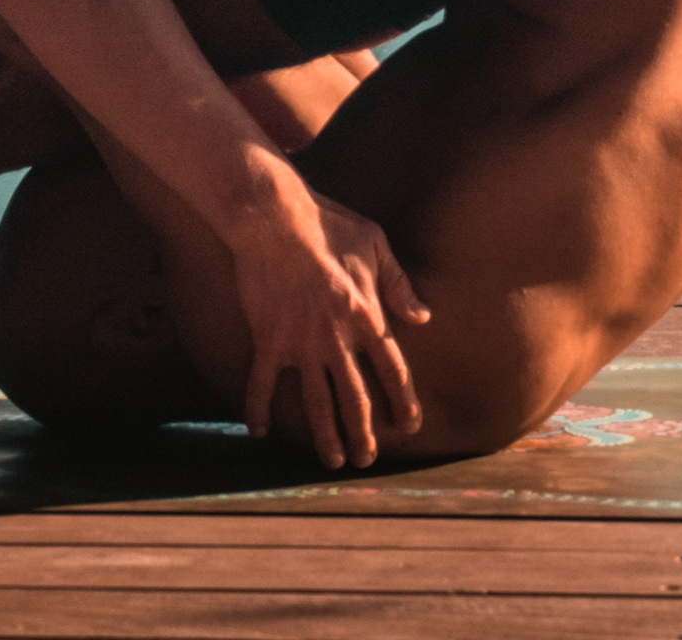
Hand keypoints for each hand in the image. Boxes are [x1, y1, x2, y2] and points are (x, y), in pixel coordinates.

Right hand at [223, 172, 430, 468]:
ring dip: (325, 436)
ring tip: (332, 462)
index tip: (409, 426)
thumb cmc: (328, 225)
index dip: (404, 401)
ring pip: (316, 402)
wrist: (275, 219)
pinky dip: (258, 410)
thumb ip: (399, 285)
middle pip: (356, 397)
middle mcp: (337, 338)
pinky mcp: (268, 339)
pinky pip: (262, 384)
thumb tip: (423, 318)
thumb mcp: (376, 245)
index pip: (394, 369)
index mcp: (367, 315)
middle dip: (363, 433)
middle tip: (366, 459)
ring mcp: (301, 343)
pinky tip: (259, 433)